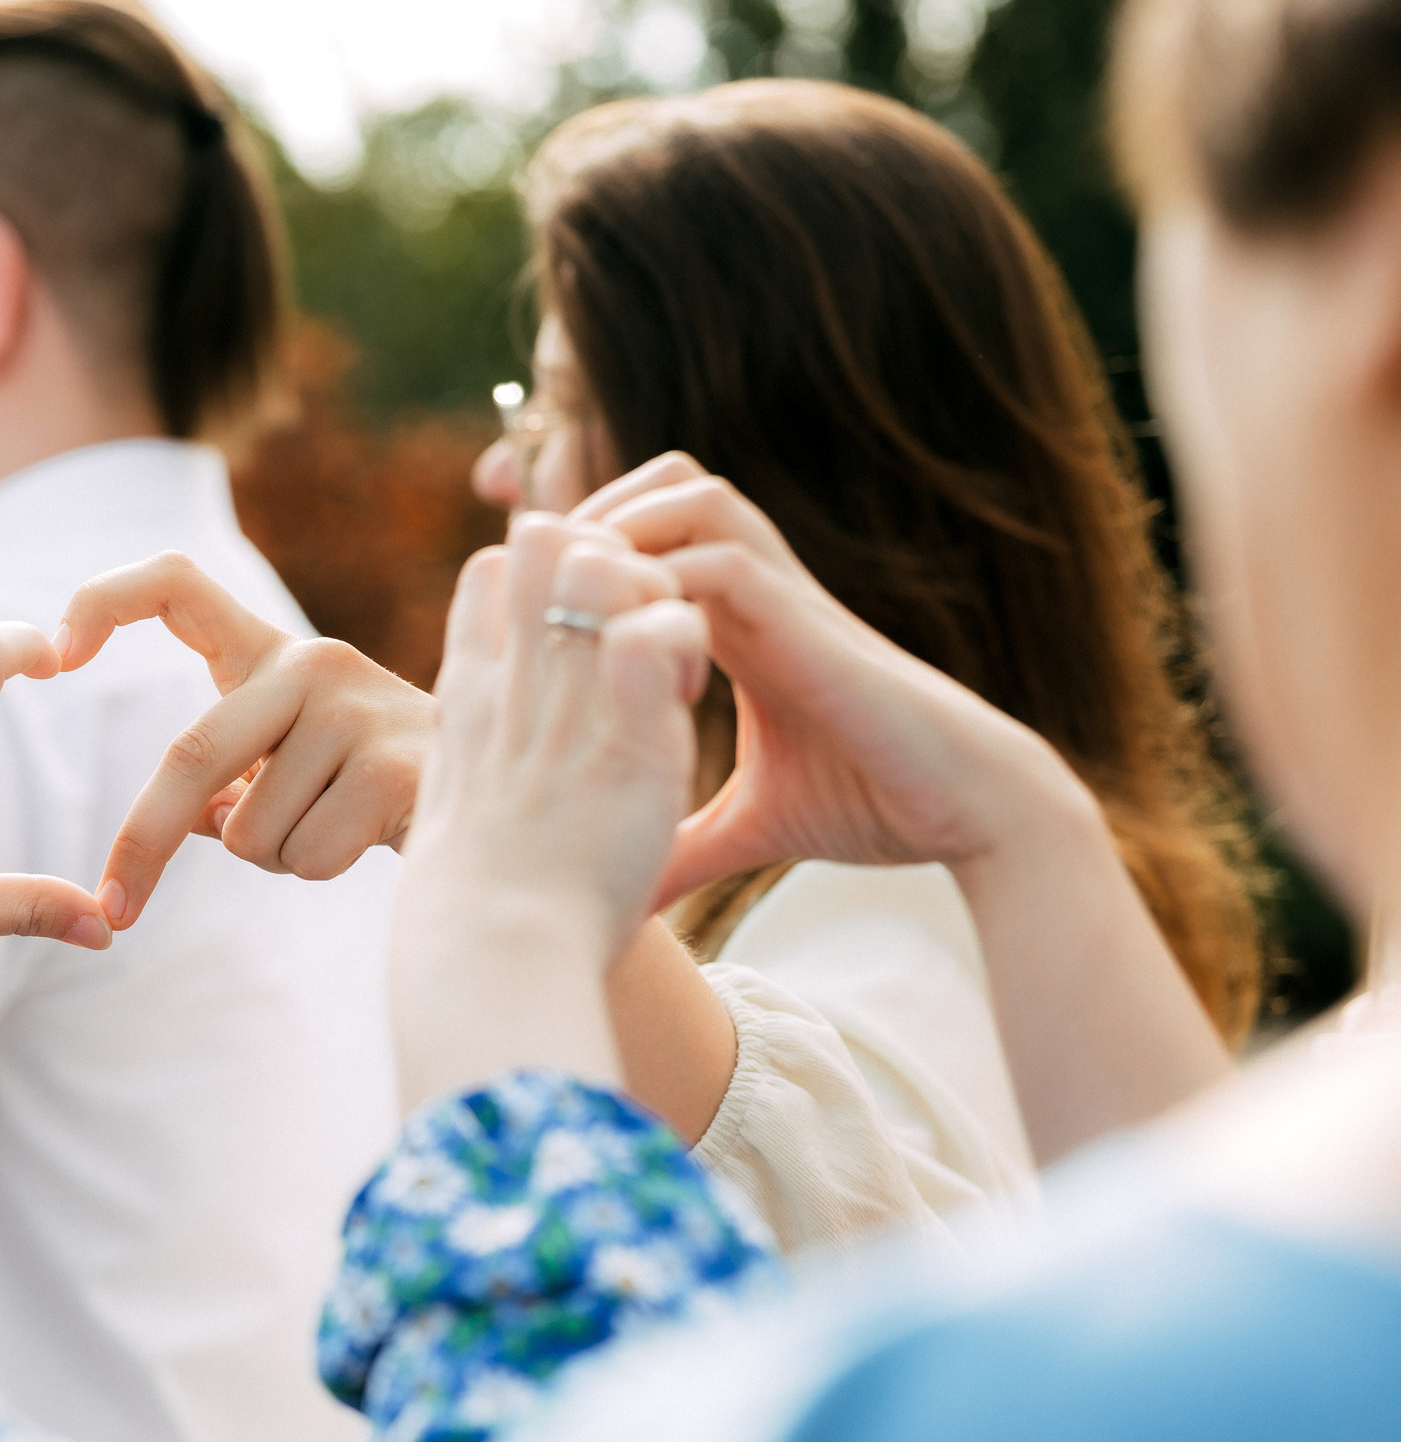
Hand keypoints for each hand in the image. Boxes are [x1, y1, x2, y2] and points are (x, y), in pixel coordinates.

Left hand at [53, 552, 432, 928]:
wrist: (507, 803)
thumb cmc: (375, 789)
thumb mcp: (291, 767)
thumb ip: (229, 777)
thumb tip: (189, 820)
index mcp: (272, 654)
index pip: (177, 583)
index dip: (105, 600)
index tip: (55, 652)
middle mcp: (310, 662)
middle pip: (188, 754)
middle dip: (144, 843)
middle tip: (116, 906)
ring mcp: (353, 708)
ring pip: (249, 830)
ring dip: (279, 856)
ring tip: (341, 824)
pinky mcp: (390, 765)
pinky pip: (302, 855)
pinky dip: (321, 870)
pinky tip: (371, 837)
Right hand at [390, 519, 709, 1107]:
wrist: (490, 954)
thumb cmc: (476, 915)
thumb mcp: (457, 820)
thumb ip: (479, 779)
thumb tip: (488, 801)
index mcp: (469, 696)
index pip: (493, 570)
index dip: (549, 576)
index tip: (585, 640)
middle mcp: (512, 678)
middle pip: (542, 539)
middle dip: (604, 557)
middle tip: (639, 634)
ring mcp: (565, 697)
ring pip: (600, 559)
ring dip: (649, 590)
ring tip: (668, 666)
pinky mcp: (628, 730)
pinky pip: (660, 626)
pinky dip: (686, 642)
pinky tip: (688, 701)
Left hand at [576, 454, 1095, 904]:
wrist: (965, 808)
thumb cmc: (872, 806)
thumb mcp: (750, 826)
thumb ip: (685, 847)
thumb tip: (626, 906)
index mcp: (737, 622)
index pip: (646, 543)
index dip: (582, 557)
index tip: (523, 615)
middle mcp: (758, 591)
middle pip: (660, 489)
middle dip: (591, 517)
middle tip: (536, 585)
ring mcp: (785, 595)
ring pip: (690, 498)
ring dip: (625, 530)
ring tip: (574, 599)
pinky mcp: (809, 619)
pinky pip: (722, 561)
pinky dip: (669, 579)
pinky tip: (630, 641)